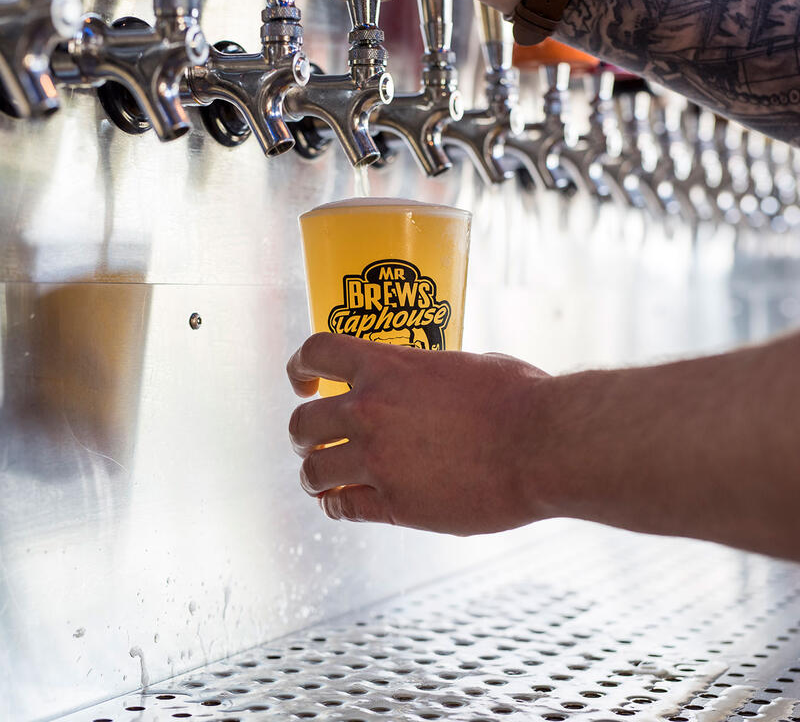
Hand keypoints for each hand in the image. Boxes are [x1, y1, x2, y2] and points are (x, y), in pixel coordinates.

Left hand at [286, 332, 555, 534]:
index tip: (304, 383)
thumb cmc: (519, 397)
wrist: (544, 444)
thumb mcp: (467, 364)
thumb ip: (431, 372)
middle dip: (304, 434)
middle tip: (314, 441)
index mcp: (388, 366)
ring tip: (325, 481)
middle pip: (301, 423)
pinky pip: (344, 509)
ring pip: (313, 472)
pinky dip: (339, 508)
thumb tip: (431, 380)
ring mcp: (377, 459)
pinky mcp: (395, 504)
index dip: (300, 366)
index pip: (317, 351)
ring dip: (315, 476)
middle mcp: (370, 410)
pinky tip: (347, 505)